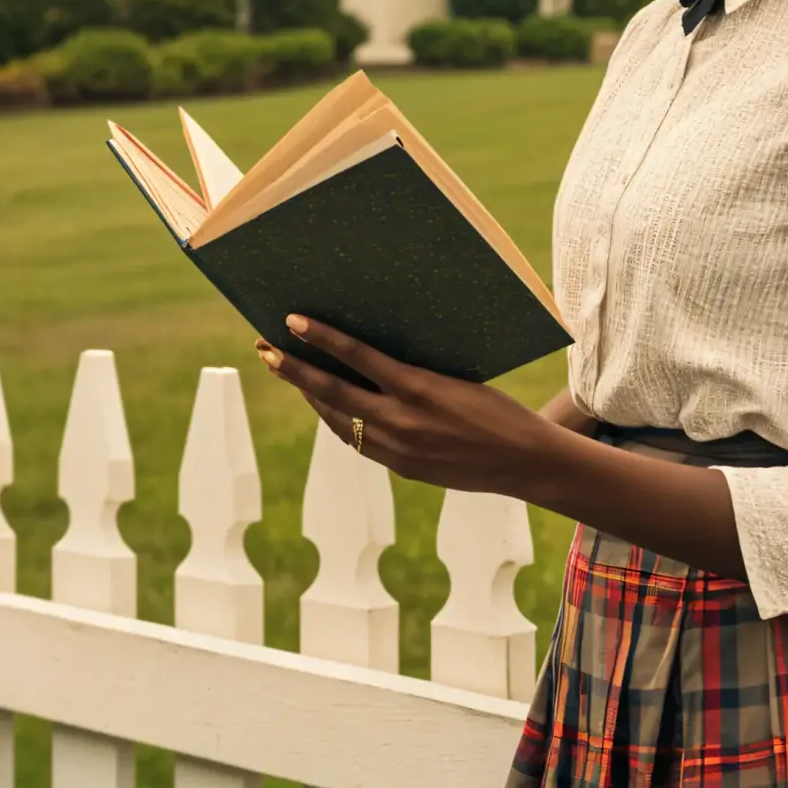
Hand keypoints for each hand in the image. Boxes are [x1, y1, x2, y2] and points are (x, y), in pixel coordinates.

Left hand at [257, 316, 554, 494]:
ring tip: (287, 372)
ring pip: (337, 419)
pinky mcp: (400, 468)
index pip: (357, 356)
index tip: (292, 319)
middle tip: (264, 349)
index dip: (321, 337)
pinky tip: (325, 404)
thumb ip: (411, 372)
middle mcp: (402, 420)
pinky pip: (356, 440)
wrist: (523, 460)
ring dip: (310, 395)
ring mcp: (397, 449)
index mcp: (419, 387)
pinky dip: (337, 419)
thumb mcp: (455, 377)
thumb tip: (370, 354)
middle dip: (294, 370)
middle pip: (332, 392)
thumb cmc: (496, 407)